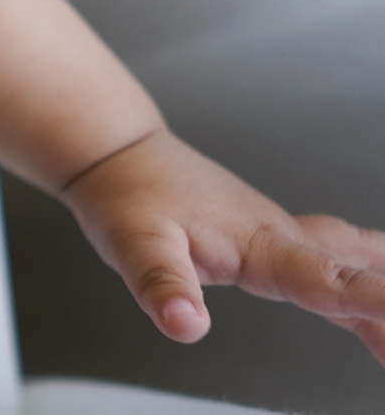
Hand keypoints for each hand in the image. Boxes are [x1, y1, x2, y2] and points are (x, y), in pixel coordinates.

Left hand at [60, 127, 384, 363]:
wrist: (118, 152)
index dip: (373, 302)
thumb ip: (161, 285)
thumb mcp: (131, 242)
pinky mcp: (272, 236)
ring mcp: (280, 232)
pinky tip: (381, 292)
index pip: (327, 279)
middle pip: (357, 269)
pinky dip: (368, 277)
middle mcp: (281, 234)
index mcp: (258, 242)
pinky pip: (336, 259)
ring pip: (355, 258)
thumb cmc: (127, 193)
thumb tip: (186, 325)